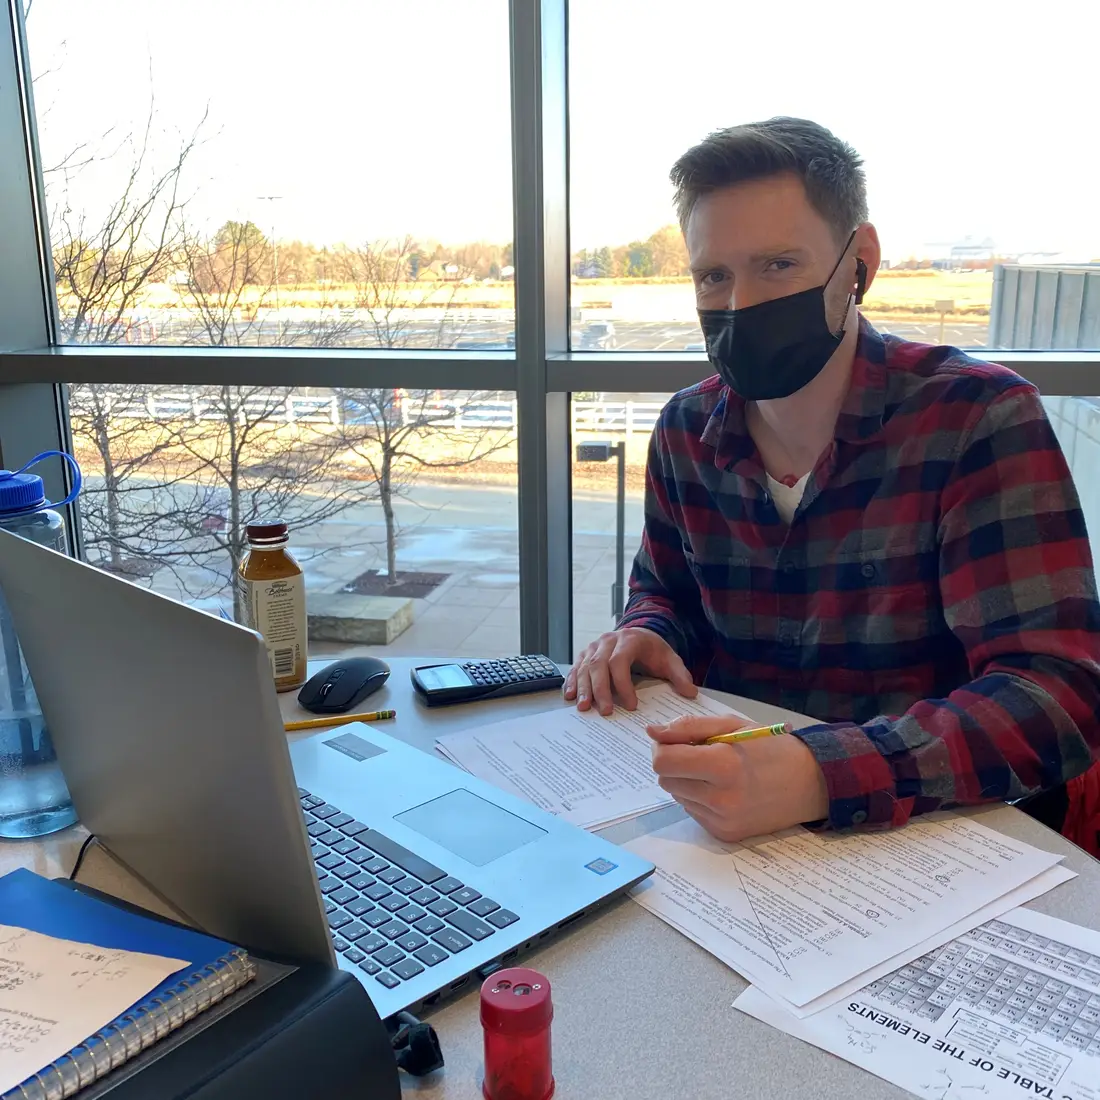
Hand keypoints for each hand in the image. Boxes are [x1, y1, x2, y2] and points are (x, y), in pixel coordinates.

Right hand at [564, 627, 695, 714]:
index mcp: (629, 640)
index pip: (620, 661)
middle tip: (605, 712)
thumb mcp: (670, 660)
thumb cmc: (654, 650)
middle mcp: (608, 641)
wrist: (640, 635)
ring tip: (584, 707)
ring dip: (583, 688)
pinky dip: (572, 682)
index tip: (630, 705)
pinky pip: (576, 667)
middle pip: (598, 665)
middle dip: (600, 690)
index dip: (623, 684)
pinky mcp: (586, 653)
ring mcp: (594, 646)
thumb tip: (690, 693)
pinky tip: (570, 696)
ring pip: (584, 666)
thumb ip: (680, 675)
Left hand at [648, 715, 828, 841]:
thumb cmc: (771, 748)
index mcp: (722, 765)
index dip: (662, 747)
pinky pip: (694, 812)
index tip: (674, 740)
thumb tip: (652, 732)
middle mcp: (720, 798)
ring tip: (716, 772)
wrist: (811, 783)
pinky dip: (700, 798)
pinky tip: (724, 790)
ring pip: (678, 797)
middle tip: (698, 753)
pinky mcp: (725, 835)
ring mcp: (723, 821)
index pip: (663, 762)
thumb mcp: (732, 725)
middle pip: (665, 780)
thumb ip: (688, 727)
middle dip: (674, 764)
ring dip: (687, 781)